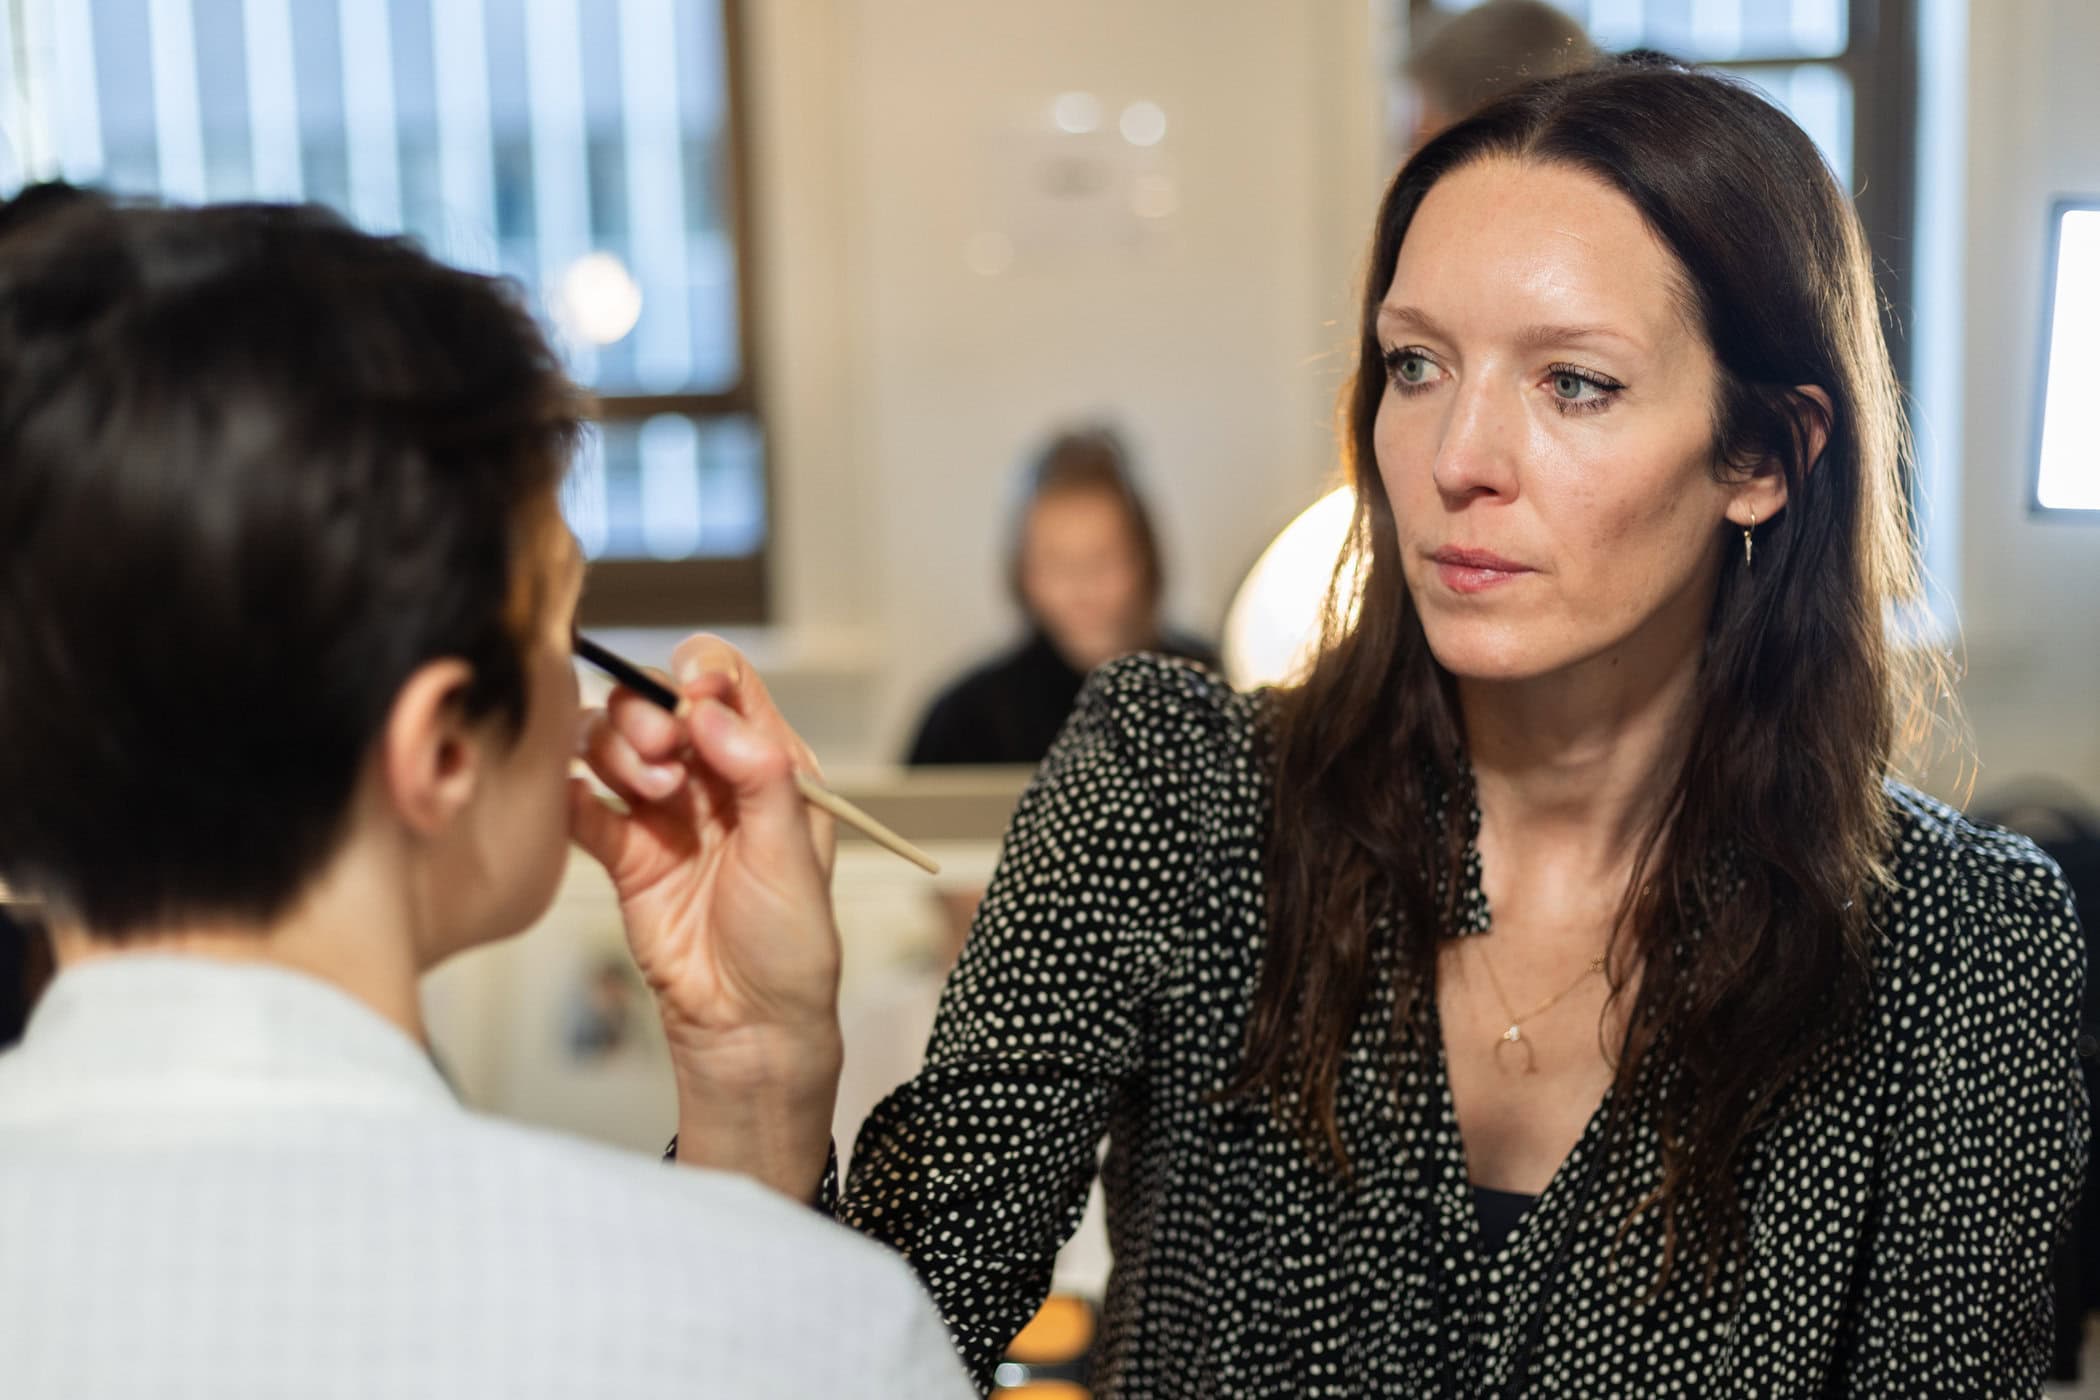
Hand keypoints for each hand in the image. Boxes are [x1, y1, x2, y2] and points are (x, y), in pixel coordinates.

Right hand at [570, 634, 840, 1197]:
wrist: (747, 1025)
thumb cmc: (789, 944)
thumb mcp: (792, 855)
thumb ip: (759, 774)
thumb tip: (710, 708)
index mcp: (768, 764)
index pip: (726, 685)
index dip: (701, 676)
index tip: (689, 699)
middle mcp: (712, 778)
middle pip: (656, 702)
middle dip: (648, 713)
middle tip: (662, 754)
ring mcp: (662, 812)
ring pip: (614, 742)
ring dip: (619, 750)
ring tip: (650, 792)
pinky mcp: (622, 852)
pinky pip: (580, 804)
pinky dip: (570, 793)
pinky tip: (579, 804)